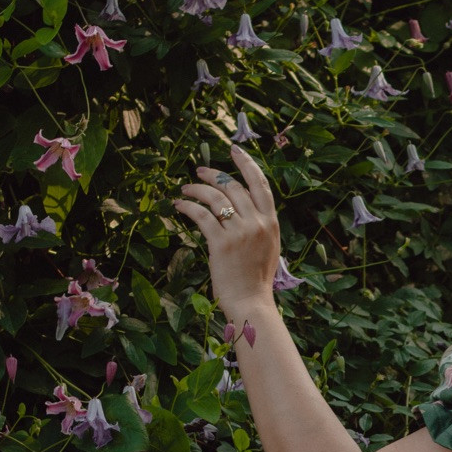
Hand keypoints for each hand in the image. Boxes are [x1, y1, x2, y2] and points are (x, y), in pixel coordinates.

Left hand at [175, 144, 280, 320]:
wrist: (251, 301)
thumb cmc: (256, 278)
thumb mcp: (268, 246)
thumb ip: (259, 224)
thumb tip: (242, 206)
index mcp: (271, 222)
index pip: (260, 184)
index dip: (246, 164)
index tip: (234, 150)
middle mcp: (258, 223)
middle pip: (233, 187)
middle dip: (213, 175)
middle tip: (199, 172)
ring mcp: (240, 232)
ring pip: (216, 198)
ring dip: (197, 189)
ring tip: (186, 189)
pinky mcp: (221, 243)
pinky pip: (201, 215)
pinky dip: (188, 206)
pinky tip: (179, 204)